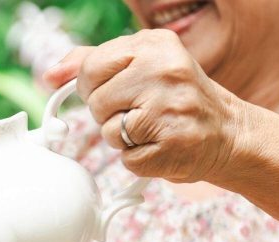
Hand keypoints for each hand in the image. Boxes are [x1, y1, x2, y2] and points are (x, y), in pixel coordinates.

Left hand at [44, 29, 245, 183]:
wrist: (228, 133)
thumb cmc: (175, 98)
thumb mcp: (141, 65)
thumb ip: (93, 63)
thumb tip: (49, 75)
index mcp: (154, 45)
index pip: (90, 67)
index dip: (93, 86)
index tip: (114, 91)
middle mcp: (165, 71)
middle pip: (96, 101)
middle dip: (109, 113)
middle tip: (141, 110)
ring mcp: (170, 109)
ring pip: (109, 132)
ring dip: (124, 138)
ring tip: (154, 128)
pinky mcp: (172, 145)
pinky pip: (127, 159)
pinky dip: (139, 159)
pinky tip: (162, 145)